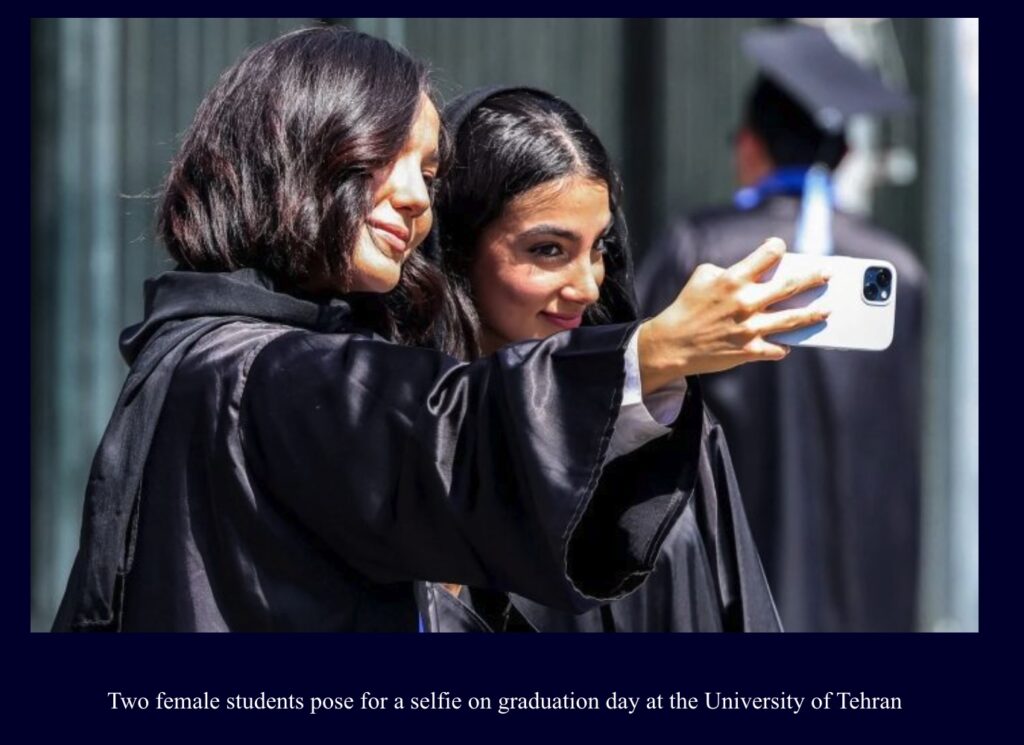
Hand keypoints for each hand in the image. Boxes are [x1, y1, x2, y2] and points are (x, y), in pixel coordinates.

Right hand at [637, 237, 828, 393]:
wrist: (672, 344)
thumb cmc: (686, 306)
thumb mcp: (702, 277)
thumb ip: (729, 270)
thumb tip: (752, 272)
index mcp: (733, 278)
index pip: (768, 254)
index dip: (776, 248)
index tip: (780, 249)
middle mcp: (746, 302)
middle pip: (790, 285)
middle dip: (813, 278)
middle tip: (827, 274)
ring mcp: (750, 327)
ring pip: (793, 319)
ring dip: (813, 314)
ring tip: (827, 310)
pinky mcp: (750, 350)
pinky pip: (777, 348)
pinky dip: (783, 346)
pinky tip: (787, 344)